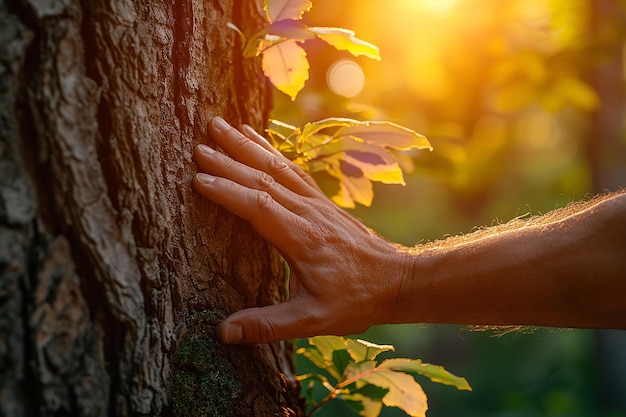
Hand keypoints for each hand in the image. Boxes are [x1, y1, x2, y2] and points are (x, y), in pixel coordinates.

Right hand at [193, 117, 408, 342]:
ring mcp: (316, 203)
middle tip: (198, 145)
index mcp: (302, 238)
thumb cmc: (356, 300)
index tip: (198, 178)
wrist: (397, 281)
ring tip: (220, 124)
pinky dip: (271, 150)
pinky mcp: (321, 201)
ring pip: (277, 167)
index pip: (258, 205)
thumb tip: (223, 332)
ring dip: (247, 145)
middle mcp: (308, 213)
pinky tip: (257, 137)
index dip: (228, 191)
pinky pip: (292, 169)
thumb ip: (268, 326)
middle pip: (263, 178)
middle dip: (229, 160)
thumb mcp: (313, 321)